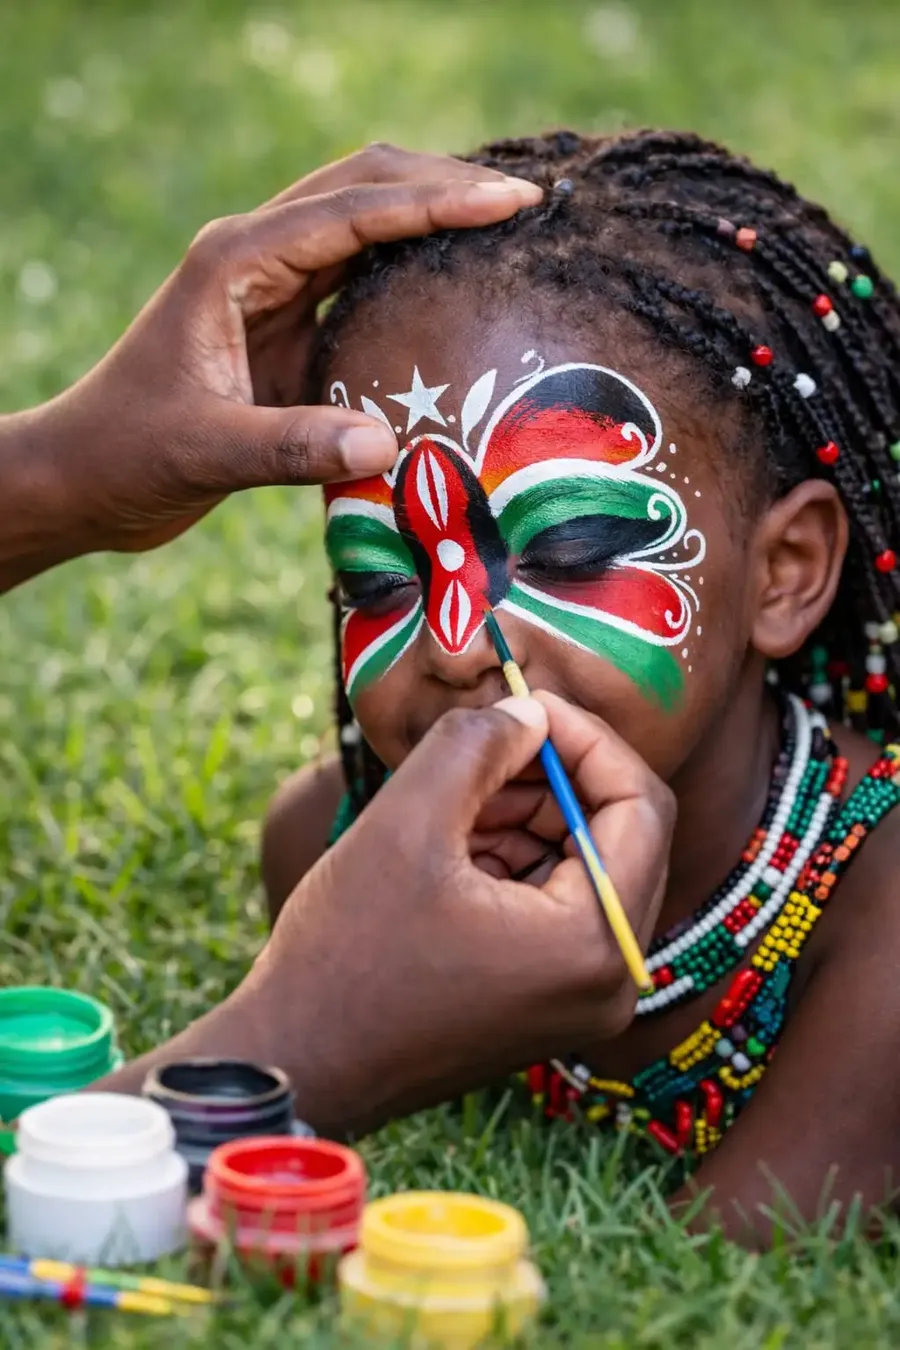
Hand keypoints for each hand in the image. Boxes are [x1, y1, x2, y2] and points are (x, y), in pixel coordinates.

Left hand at [30, 145, 541, 555]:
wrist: (88, 477)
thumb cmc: (130, 454)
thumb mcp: (206, 452)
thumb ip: (290, 447)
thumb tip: (388, 442)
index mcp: (235, 262)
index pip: (352, 211)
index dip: (435, 203)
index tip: (509, 202)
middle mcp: (256, 258)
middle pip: (364, 187)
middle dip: (444, 186)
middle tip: (526, 202)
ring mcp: (271, 288)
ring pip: (365, 226)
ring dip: (431, 220)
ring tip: (507, 230)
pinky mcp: (282, 326)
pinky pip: (358, 283)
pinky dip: (409, 275)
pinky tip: (455, 292)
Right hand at [246, 691, 674, 1135]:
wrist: (298, 1060)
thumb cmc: (345, 952)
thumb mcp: (406, 822)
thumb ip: (477, 745)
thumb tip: (530, 711)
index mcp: (593, 943)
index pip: (641, 806)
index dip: (588, 738)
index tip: (527, 704)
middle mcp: (610, 982)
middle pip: (621, 835)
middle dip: (555, 776)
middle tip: (483, 746)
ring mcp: (582, 998)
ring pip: (586, 864)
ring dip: (529, 814)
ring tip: (452, 803)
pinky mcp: (548, 1002)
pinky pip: (558, 904)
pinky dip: (515, 858)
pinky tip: (452, 845)